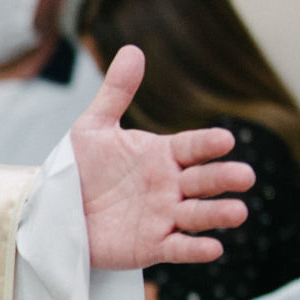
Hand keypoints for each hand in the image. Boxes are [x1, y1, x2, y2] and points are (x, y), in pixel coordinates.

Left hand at [70, 45, 255, 269]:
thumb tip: (134, 49)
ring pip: (198, 215)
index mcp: (162, 155)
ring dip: (218, 214)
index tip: (224, 140)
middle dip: (224, 179)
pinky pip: (178, 248)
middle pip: (204, 181)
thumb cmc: (78, 168)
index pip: (193, 147)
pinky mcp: (152, 246)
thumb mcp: (92, 129)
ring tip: (238, 212)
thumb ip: (116, 93)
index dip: (207, 144)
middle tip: (244, 176)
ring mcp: (164, 216)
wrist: (54, 209)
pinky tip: (213, 247)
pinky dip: (195, 249)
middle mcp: (170, 185)